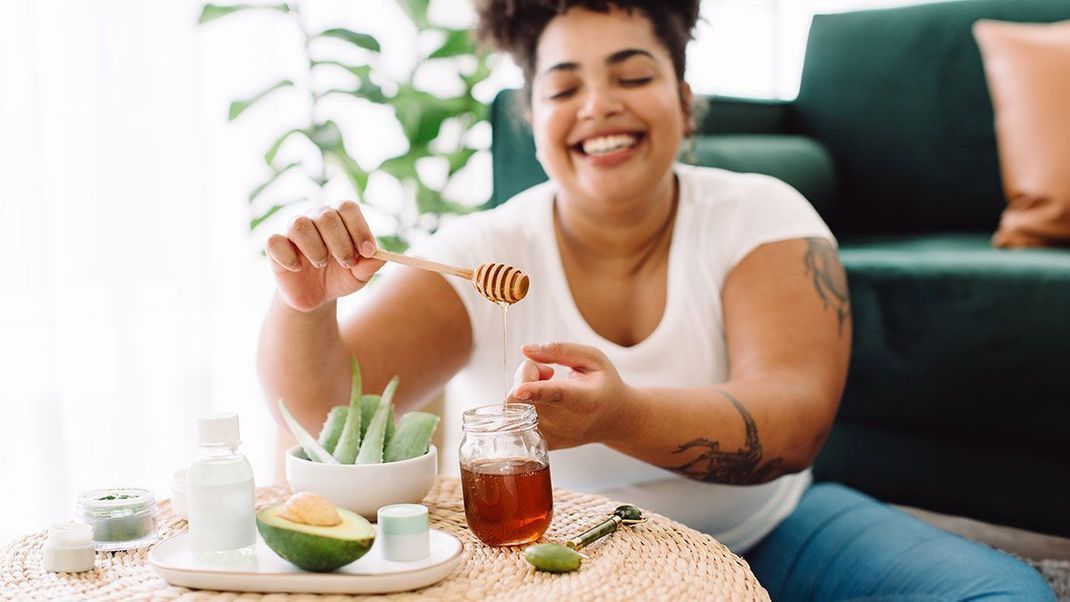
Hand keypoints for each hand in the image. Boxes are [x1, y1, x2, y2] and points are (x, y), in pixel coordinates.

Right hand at [265, 201, 384, 311]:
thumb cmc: (340, 278)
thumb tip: (379, 256)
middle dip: (340, 243)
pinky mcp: (275, 246)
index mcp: (339, 218)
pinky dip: (289, 256)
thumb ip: (370, 265)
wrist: (316, 296)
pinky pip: (275, 241)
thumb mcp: (359, 276)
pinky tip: (298, 268)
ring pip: (300, 225)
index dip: (359, 228)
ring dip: (316, 248)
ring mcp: (293, 230)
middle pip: (327, 216)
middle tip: (346, 262)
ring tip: (322, 264)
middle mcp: (315, 217)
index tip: (367, 251)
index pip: (348, 208)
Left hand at [508, 342, 634, 449]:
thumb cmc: (604, 385)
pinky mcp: (543, 443)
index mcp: (586, 400)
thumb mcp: (593, 359)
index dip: (536, 391)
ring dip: (521, 391)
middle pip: (524, 399)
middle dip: (525, 375)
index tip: (521, 390)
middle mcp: (568, 423)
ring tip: (544, 387)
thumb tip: (525, 350)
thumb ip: (560, 351)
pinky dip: (521, 404)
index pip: (557, 395)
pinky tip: (541, 402)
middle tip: (546, 371)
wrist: (615, 421)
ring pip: (514, 410)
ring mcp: (554, 437)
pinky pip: (515, 420)